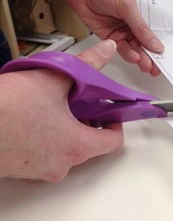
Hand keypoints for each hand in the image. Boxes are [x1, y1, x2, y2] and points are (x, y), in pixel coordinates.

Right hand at [0, 41, 122, 181]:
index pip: (113, 141)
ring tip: (54, 104)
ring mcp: (41, 170)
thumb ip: (86, 64)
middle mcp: (61, 165)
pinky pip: (47, 153)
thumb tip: (106, 50)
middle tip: (79, 100)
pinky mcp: (23, 169)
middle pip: (90, 144)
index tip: (109, 110)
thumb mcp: (52, 79)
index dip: (115, 122)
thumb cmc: (6, 109)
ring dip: (67, 127)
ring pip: (67, 148)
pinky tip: (35, 115)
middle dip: (88, 120)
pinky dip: (49, 136)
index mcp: (76, 146)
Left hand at [69, 0, 163, 75]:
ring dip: (140, 58)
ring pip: (133, 48)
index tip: (165, 58)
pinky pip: (120, 49)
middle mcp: (132, 23)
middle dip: (150, 56)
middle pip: (144, 43)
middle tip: (156, 68)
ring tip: (146, 65)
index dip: (159, 45)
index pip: (153, 32)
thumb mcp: (127, 7)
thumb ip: (141, 28)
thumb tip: (156, 44)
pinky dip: (128, 54)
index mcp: (141, 13)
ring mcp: (120, 31)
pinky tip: (134, 58)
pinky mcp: (109, 37)